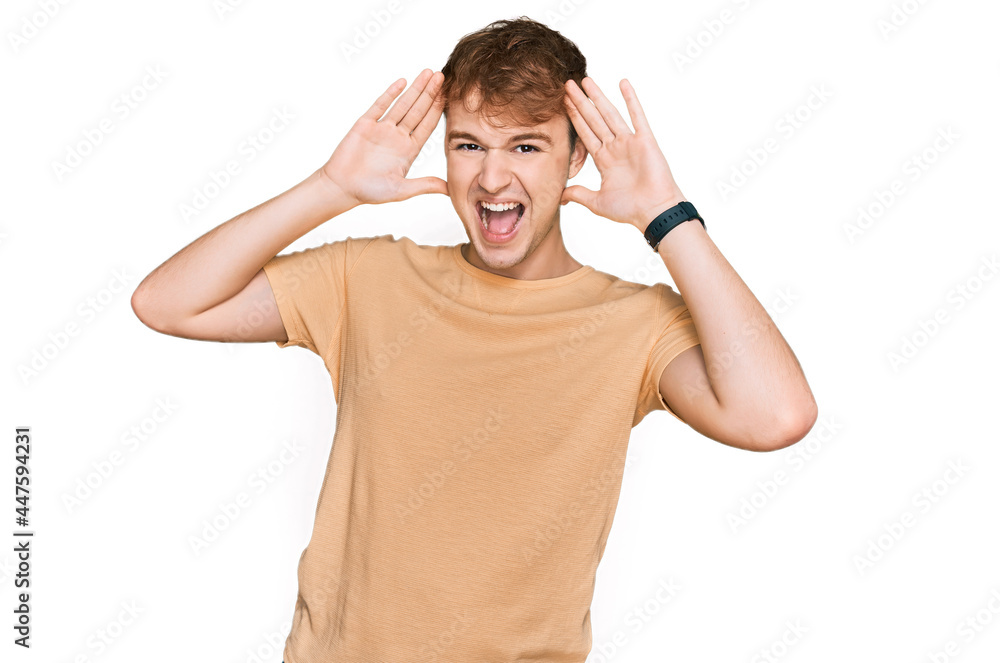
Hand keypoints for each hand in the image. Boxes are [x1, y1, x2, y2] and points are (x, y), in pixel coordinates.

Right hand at [320, 69, 447, 207]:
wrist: (341, 187)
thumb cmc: (370, 192)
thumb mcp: (401, 190)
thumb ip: (425, 185)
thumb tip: (450, 190)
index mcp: (409, 150)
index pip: (427, 126)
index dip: (437, 110)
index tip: (448, 95)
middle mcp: (398, 136)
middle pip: (418, 111)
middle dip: (430, 93)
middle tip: (441, 75)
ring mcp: (382, 129)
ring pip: (402, 104)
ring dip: (415, 89)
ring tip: (427, 73)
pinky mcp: (365, 124)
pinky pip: (380, 105)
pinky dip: (390, 93)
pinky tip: (402, 82)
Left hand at [561, 77, 685, 231]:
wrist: (653, 212)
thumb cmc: (629, 209)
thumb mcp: (597, 202)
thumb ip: (579, 194)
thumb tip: (560, 195)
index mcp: (604, 159)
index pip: (585, 132)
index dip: (574, 117)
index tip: (563, 102)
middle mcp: (615, 147)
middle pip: (593, 119)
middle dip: (580, 102)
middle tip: (567, 84)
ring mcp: (629, 142)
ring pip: (610, 114)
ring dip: (598, 97)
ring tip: (585, 80)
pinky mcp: (644, 140)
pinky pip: (637, 116)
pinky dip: (630, 99)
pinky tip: (623, 83)